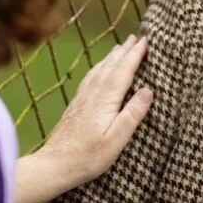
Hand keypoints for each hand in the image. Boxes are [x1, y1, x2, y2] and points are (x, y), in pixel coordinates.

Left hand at [18, 35, 151, 202]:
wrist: (54, 165)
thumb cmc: (88, 157)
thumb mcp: (117, 139)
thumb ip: (132, 114)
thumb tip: (148, 90)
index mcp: (105, 100)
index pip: (124, 71)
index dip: (135, 55)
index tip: (146, 40)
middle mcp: (93, 94)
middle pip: (111, 66)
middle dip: (125, 51)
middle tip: (136, 37)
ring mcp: (82, 98)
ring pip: (99, 70)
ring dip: (111, 57)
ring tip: (120, 48)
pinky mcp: (76, 105)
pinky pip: (91, 78)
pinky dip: (99, 68)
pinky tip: (98, 70)